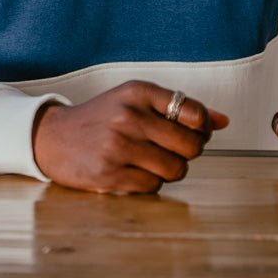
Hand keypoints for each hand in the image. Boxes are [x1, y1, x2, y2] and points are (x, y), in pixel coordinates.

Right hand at [32, 80, 229, 193]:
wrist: (53, 137)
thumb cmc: (103, 117)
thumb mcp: (136, 101)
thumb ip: (180, 109)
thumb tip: (224, 121)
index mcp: (138, 92)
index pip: (194, 112)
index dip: (202, 127)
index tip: (194, 131)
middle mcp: (129, 115)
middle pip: (191, 145)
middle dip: (188, 152)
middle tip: (172, 149)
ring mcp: (118, 145)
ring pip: (176, 169)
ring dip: (170, 170)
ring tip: (151, 160)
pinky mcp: (109, 173)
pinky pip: (153, 186)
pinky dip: (150, 182)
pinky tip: (134, 171)